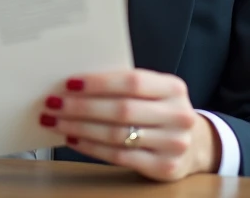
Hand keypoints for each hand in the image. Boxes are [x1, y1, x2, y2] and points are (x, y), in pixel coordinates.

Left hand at [40, 69, 219, 181]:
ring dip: (80, 127)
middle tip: (53, 103)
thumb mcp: (154, 92)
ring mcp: (174, 144)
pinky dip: (91, 147)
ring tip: (56, 121)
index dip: (98, 82)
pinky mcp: (165, 167)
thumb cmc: (160, 111)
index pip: (132, 81)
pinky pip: (119, 156)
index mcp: (173, 88)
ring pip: (117, 135)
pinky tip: (73, 139)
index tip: (69, 83)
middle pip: (122, 110)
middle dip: (81, 106)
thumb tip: (75, 83)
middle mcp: (178, 115)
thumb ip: (124, 86)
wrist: (195, 145)